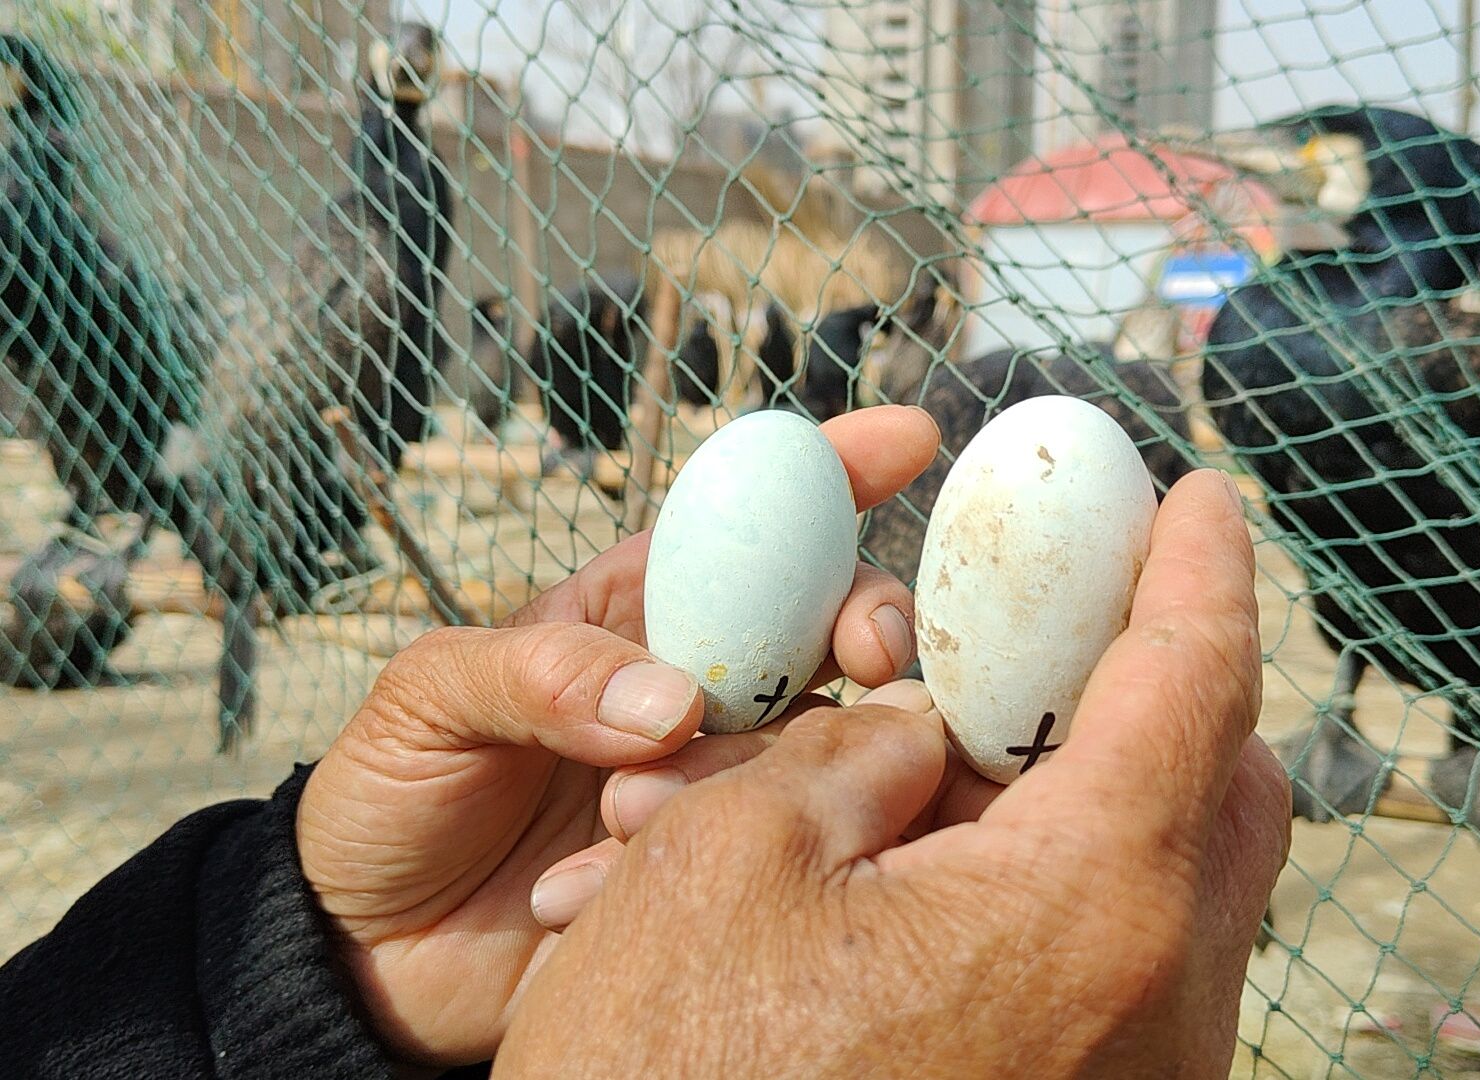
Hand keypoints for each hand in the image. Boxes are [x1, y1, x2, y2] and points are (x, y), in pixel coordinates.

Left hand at [295, 405, 940, 1066]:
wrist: (373, 951)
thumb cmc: (395, 793)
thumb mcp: (431, 700)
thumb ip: (541, 674)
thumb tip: (675, 704)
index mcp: (638, 610)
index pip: (746, 522)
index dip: (833, 471)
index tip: (907, 437)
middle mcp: (704, 684)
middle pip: (830, 625)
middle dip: (868, 620)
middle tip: (869, 655)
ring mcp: (724, 779)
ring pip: (817, 744)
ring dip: (749, 772)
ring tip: (615, 817)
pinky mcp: (731, 871)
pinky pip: (781, 850)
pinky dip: (726, 862)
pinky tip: (596, 890)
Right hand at [495, 469, 1290, 1077]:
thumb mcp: (724, 861)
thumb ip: (851, 758)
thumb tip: (916, 742)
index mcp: (1087, 912)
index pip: (1194, 686)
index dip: (1199, 568)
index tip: (1198, 498)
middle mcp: (1150, 1011)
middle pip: (1218, 794)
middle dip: (1158, 686)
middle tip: (1072, 623)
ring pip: (1161, 890)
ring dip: (1075, 799)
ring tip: (943, 755)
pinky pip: (1107, 973)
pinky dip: (1044, 894)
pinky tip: (927, 868)